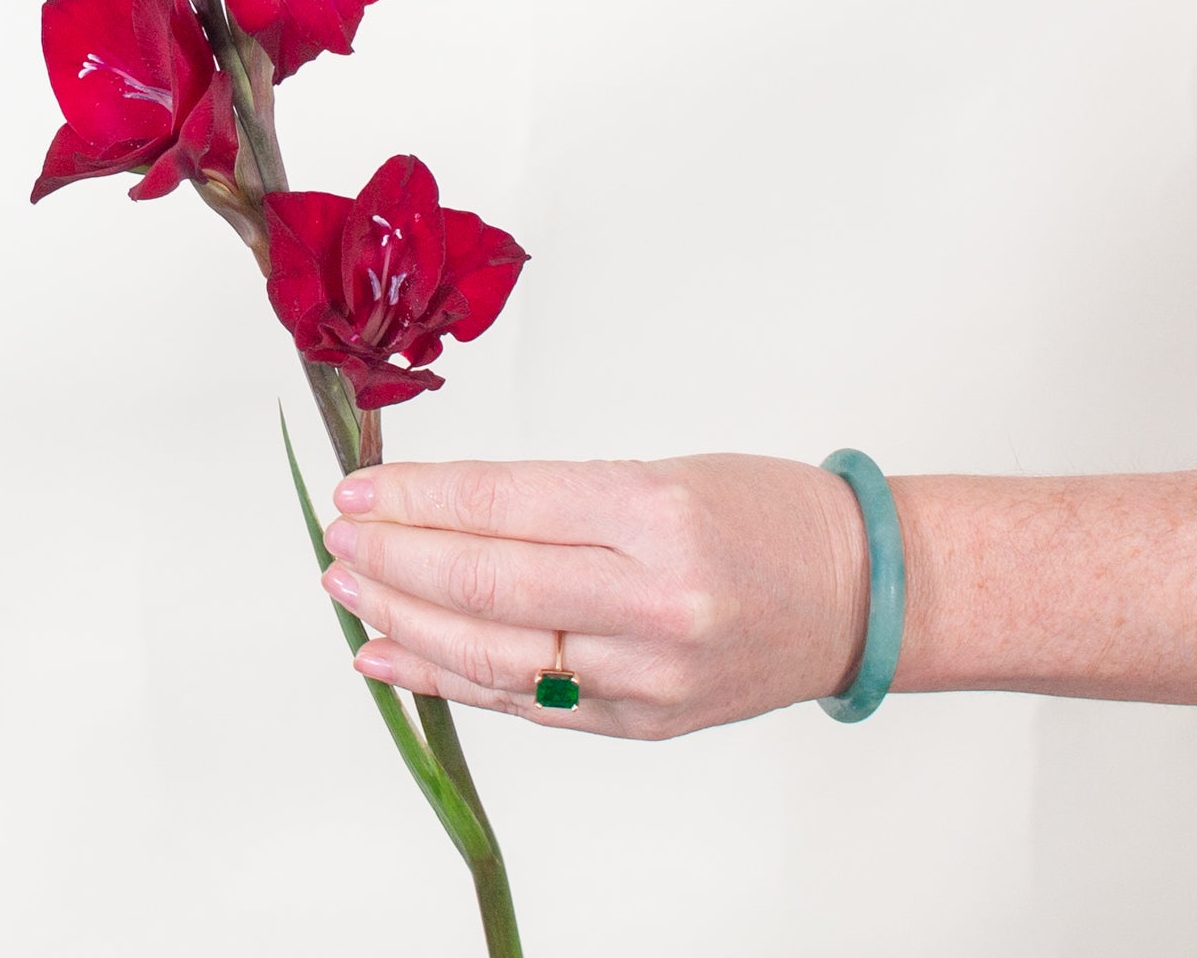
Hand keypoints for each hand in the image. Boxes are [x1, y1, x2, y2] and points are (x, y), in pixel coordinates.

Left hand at [320, 454, 869, 739]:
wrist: (859, 598)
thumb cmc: (761, 515)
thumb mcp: (659, 472)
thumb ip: (554, 502)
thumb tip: (436, 510)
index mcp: (653, 514)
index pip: (502, 504)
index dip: (417, 497)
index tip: (358, 488)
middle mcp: (649, 601)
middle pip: (485, 582)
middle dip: (393, 559)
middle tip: (338, 536)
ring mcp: (644, 677)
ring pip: (491, 653)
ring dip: (402, 621)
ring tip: (347, 588)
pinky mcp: (641, 724)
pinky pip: (523, 703)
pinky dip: (446, 679)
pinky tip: (389, 654)